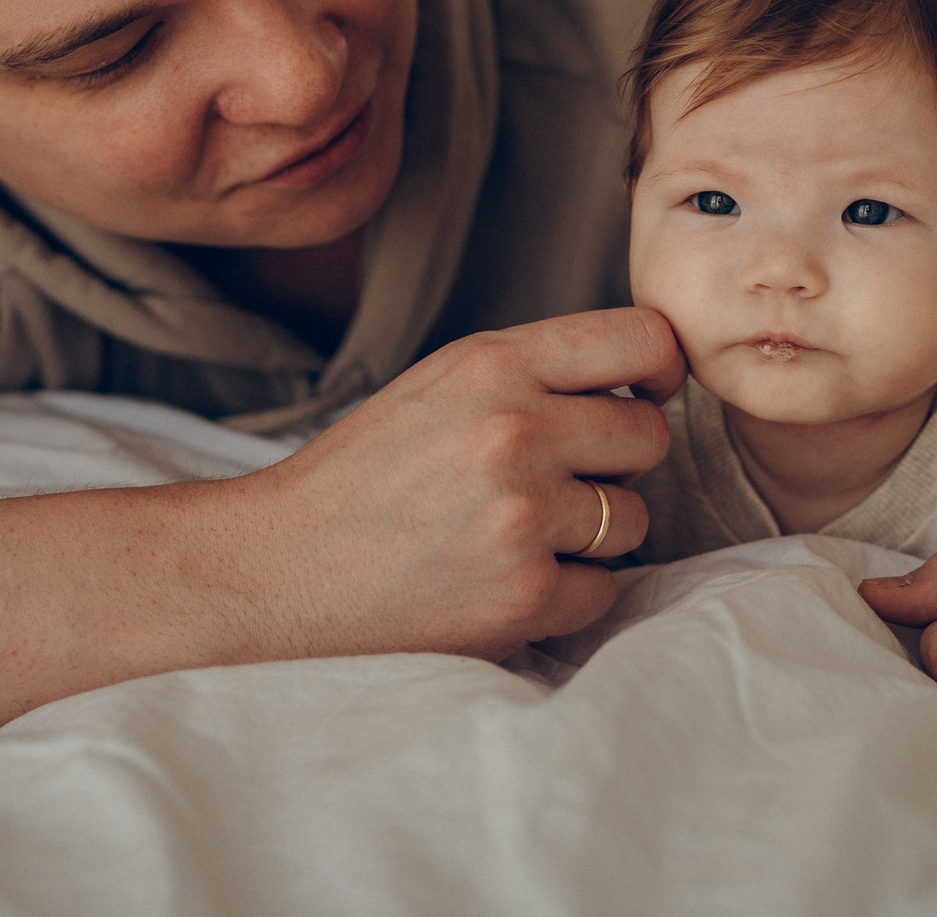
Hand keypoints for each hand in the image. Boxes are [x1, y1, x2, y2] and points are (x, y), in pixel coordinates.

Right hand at [0, 308, 682, 753]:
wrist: (274, 567)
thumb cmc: (360, 474)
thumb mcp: (439, 384)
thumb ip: (533, 371)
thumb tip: (645, 381)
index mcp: (493, 363)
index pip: (641, 339)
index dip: (661, 367)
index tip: (650, 391)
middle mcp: (515, 432)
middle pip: (648, 436)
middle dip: (615, 462)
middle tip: (556, 480)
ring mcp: (521, 518)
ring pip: (633, 518)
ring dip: (593, 533)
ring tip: (517, 532)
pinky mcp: (520, 596)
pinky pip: (604, 590)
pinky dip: (567, 592)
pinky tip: (505, 578)